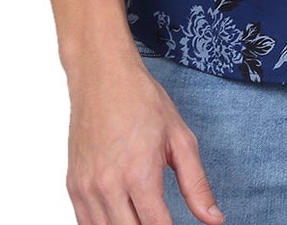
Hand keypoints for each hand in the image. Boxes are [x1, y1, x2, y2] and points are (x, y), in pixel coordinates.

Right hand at [66, 55, 222, 224]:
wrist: (102, 76)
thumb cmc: (142, 101)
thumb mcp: (180, 138)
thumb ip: (196, 184)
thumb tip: (214, 219)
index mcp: (139, 174)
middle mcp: (108, 186)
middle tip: (160, 220)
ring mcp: (86, 188)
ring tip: (142, 218)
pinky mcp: (73, 186)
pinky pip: (85, 224)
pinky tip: (120, 218)